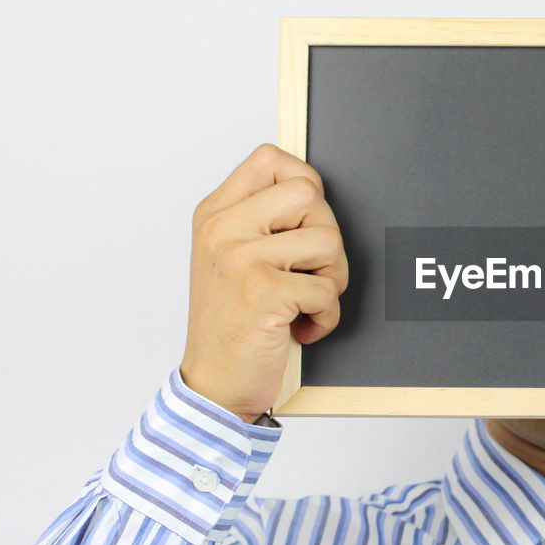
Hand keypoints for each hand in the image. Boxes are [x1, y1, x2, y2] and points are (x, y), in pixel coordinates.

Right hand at [179, 144, 348, 422]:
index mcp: (215, 214)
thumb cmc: (231, 324)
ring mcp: (240, 258)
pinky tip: (301, 327)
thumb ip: (259, 219)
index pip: (270, 158)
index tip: (304, 223)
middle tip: (311, 271)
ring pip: (328, 240)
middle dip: (327, 235)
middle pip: (309, 193)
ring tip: (306, 302)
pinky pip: (327, 289)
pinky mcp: (262, 292)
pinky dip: (326, 316)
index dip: (305, 185)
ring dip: (332, 280)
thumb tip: (311, 191)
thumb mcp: (229, 258)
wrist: (212, 385)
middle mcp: (222, 229)